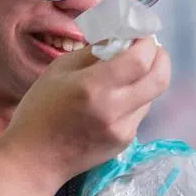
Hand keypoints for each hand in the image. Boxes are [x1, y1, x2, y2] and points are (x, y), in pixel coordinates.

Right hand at [0, 38, 170, 192]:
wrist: (34, 160)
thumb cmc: (39, 110)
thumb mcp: (58, 70)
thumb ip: (92, 52)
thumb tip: (119, 38)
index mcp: (94, 87)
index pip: (139, 60)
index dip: (146, 43)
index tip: (140, 34)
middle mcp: (115, 109)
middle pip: (160, 79)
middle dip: (160, 58)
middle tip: (150, 49)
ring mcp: (124, 130)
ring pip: (152, 95)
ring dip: (147, 78)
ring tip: (128, 73)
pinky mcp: (126, 143)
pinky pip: (140, 112)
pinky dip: (136, 98)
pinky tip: (116, 98)